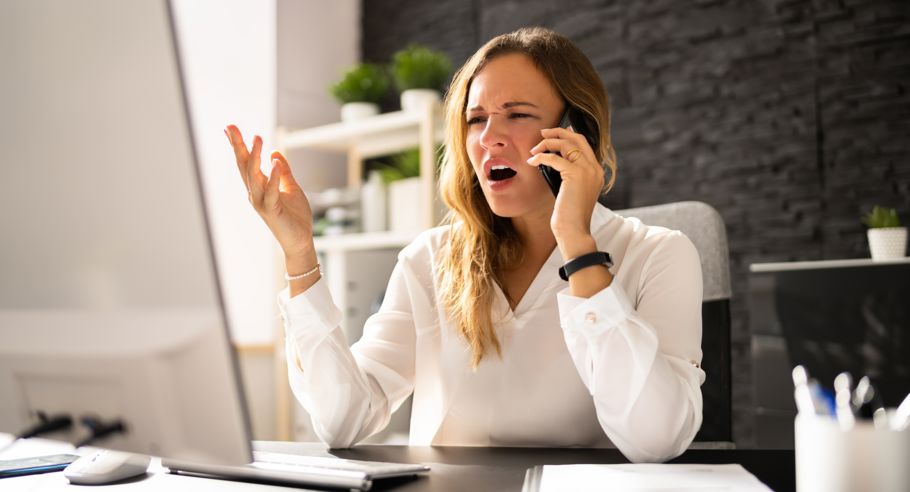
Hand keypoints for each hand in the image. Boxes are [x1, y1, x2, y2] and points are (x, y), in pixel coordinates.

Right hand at [224, 125, 315, 262]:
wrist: (300, 240)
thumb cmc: (295, 216)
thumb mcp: (291, 187)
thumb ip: (284, 171)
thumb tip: (275, 153)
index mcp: (259, 186)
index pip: (246, 162)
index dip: (238, 145)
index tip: (229, 127)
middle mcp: (255, 193)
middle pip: (244, 165)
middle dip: (238, 146)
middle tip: (231, 127)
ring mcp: (261, 202)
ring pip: (253, 176)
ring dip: (255, 157)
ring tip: (257, 138)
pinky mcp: (271, 211)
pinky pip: (271, 192)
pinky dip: (274, 177)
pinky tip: (275, 162)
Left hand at [527, 127, 603, 253]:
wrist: (575, 231)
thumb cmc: (570, 216)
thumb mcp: (573, 191)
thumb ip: (570, 176)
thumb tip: (555, 161)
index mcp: (596, 171)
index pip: (584, 144)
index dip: (569, 135)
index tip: (554, 133)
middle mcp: (595, 168)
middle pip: (577, 138)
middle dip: (558, 132)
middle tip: (542, 133)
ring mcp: (587, 170)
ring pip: (566, 144)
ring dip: (547, 144)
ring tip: (534, 150)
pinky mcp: (575, 175)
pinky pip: (554, 158)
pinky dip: (541, 157)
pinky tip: (532, 161)